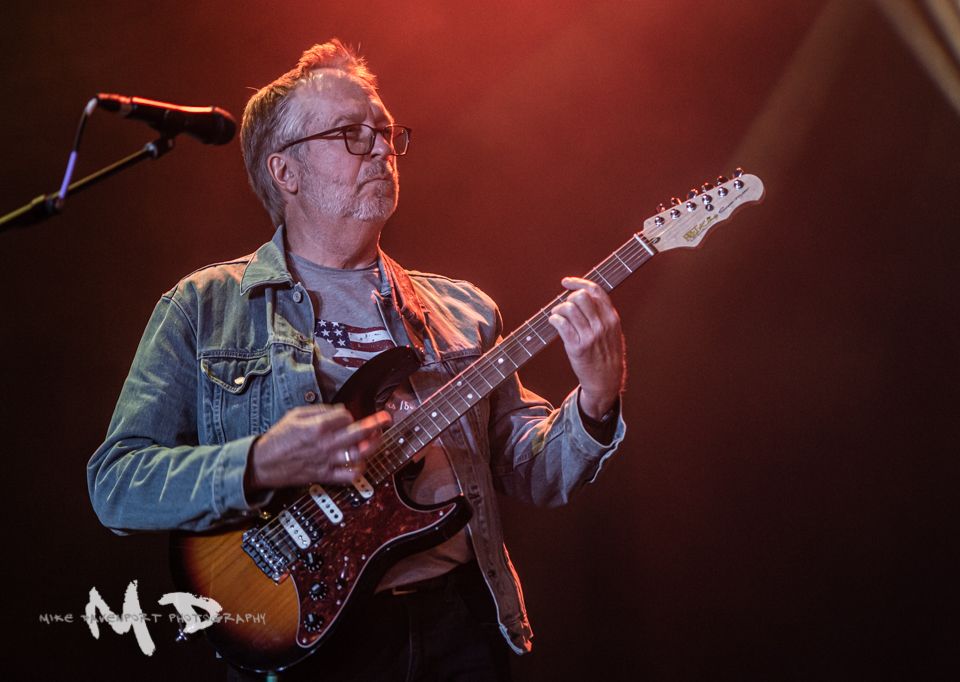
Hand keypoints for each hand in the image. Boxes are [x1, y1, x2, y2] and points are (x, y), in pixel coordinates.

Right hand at [245, 404, 390, 490]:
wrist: (264, 463)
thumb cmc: (279, 438)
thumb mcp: (296, 415)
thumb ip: (320, 410)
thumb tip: (341, 411)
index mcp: (317, 427)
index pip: (346, 416)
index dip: (349, 414)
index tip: (347, 416)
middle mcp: (325, 444)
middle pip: (358, 432)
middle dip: (376, 424)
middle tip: (386, 418)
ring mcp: (327, 461)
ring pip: (358, 454)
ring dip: (372, 446)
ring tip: (377, 439)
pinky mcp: (325, 476)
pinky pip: (348, 476)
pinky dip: (359, 470)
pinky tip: (362, 463)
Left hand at [548, 277, 624, 419]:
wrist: (607, 380)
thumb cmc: (607, 354)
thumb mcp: (613, 331)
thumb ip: (602, 313)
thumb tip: (583, 294)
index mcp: (612, 318)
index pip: (595, 291)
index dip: (578, 282)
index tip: (566, 282)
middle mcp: (602, 325)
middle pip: (580, 297)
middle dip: (568, 298)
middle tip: (565, 308)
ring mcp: (590, 336)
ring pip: (568, 308)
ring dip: (558, 309)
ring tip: (558, 316)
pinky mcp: (577, 347)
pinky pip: (561, 324)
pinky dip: (554, 320)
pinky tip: (554, 323)